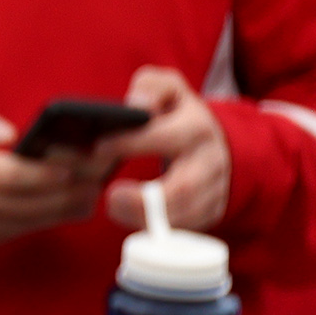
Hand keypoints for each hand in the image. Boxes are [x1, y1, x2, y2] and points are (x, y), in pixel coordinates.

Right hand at [0, 100, 118, 252]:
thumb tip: (8, 134)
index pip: (9, 176)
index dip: (46, 173)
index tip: (77, 165)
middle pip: (28, 202)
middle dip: (69, 190)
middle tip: (99, 177)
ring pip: (29, 222)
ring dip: (66, 208)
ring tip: (93, 190)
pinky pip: (21, 233)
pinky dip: (50, 219)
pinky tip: (71, 205)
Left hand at [98, 67, 230, 232]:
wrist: (217, 140)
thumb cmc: (178, 111)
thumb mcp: (167, 87)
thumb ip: (151, 86)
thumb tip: (137, 103)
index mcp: (196, 127)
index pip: (165, 137)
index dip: (131, 143)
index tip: (99, 147)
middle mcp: (210, 161)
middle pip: (182, 189)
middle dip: (144, 199)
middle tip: (110, 197)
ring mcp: (214, 189)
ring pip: (185, 215)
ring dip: (147, 217)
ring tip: (114, 207)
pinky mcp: (211, 210)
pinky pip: (187, 227)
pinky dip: (159, 226)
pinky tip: (132, 217)